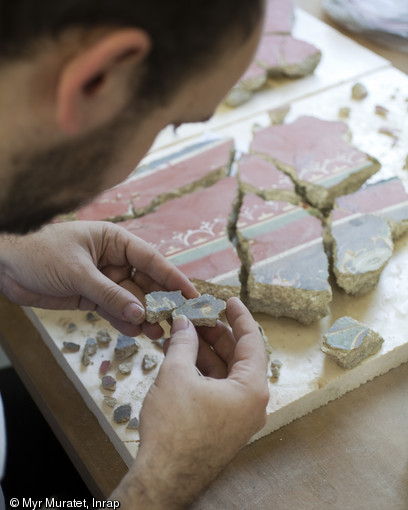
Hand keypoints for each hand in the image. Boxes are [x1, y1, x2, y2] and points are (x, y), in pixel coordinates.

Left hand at [0, 221, 197, 335]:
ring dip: (143, 316)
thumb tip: (141, 314)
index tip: (192, 294)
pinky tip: (136, 332)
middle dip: (160, 302)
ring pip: (130, 300)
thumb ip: (110, 295)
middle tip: (176, 322)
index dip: (173, 278)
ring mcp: (102, 280)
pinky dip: (123, 321)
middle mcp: (113, 260)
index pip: (151, 260)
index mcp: (115, 241)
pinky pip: (113, 310)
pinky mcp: (90, 297)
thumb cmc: (40, 253)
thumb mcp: (78, 272)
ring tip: (158, 334)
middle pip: (145, 283)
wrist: (3, 265)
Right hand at [111, 297, 268, 508]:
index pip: (252, 342)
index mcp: (251, 389)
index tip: (230, 301)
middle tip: (197, 317)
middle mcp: (251, 404)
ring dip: (205, 353)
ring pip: (226, 374)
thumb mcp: (176, 375)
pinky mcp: (223, 427)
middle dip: (216, 334)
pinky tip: (183, 358)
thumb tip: (185, 324)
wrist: (163, 478)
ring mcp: (238, 417)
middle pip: (238, 357)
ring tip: (184, 334)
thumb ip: (184, 343)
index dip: (240, 317)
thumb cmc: (174, 428)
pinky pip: (218, 390)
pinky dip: (203, 372)